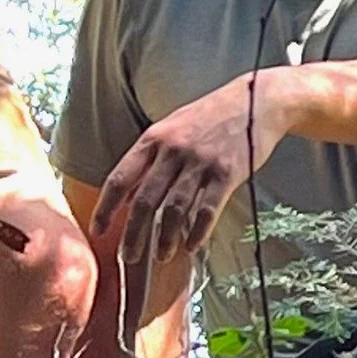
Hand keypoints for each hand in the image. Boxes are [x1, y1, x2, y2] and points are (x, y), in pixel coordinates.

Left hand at [94, 70, 293, 273]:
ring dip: (165, 238)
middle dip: (133, 234)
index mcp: (154, 138)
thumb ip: (150, 156)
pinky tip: (192, 246)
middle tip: (127, 256)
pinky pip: (208, 210)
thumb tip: (127, 193)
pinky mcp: (227, 173)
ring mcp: (201, 162)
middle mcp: (174, 150)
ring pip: (174, 209)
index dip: (105, 208)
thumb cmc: (213, 115)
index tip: (98, 231)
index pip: (120, 179)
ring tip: (161, 256)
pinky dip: (198, 232)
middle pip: (144, 201)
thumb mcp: (173, 126)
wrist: (258, 100)